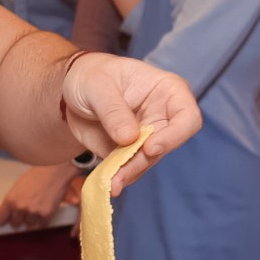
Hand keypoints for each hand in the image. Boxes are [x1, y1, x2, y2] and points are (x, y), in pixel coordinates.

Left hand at [0, 163, 76, 230]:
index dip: (3, 220)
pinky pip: (41, 225)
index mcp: (11, 200)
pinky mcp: (47, 215)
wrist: (54, 172)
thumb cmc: (36, 176)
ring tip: (36, 207)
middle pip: (15, 224)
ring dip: (31, 219)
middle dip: (19, 218)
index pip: (0, 219)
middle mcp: (21, 207)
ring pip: (29, 225)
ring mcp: (34, 212)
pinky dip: (42, 220)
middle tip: (25, 210)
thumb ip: (9, 200)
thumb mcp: (17, 186)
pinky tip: (43, 210)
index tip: (5, 220)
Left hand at [59, 51, 201, 189]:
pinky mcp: (130, 152)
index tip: (149, 147)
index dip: (174, 136)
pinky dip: (119, 177)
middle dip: (144, 161)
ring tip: (111, 182)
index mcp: (167, 91)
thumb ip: (113, 110)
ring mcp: (147, 136)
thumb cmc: (92, 76)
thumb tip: (129, 138)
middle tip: (120, 173)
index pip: (187, 117)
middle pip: (166, 146)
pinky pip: (130, 168)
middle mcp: (163, 117)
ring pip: (148, 161)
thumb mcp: (98, 86)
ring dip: (130, 173)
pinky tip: (108, 183)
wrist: (72, 91)